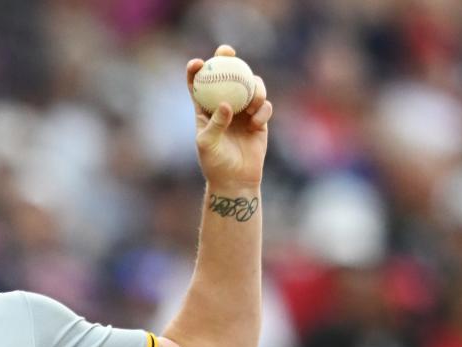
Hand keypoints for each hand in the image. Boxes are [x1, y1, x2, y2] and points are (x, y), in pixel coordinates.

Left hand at [187, 45, 272, 189]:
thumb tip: (225, 103)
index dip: (196, 70)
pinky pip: (265, 105)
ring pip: (250, 85)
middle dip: (226, 58)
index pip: (198, 85)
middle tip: (228, 51)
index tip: (198, 63)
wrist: (235, 179)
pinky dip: (262, 110)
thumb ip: (215, 124)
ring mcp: (243, 110)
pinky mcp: (259, 119)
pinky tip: (256, 123)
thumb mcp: (207, 144)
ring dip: (253, 87)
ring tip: (251, 103)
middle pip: (226, 74)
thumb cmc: (215, 163)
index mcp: (205, 110)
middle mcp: (224, 105)